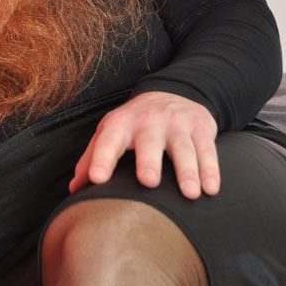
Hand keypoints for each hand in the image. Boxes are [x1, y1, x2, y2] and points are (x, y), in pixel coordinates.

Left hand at [68, 91, 219, 199]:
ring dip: (187, 170)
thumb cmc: (135, 123)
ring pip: (182, 148)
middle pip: (148, 142)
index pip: (108, 142)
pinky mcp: (200, 127)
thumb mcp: (110, 131)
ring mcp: (176, 123)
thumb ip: (91, 158)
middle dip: (148, 161)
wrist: (174, 92)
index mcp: (120, 124)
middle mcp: (148, 121)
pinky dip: (210, 169)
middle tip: (148, 181)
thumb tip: (74, 191)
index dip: (100, 159)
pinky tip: (211, 189)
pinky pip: (206, 150)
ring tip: (190, 193)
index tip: (96, 178)